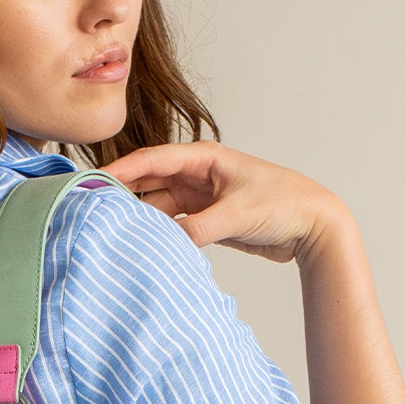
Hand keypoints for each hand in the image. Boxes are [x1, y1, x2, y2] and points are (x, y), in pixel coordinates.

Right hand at [102, 140, 350, 263]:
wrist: (312, 225)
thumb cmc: (282, 204)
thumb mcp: (237, 215)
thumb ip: (199, 228)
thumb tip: (165, 241)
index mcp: (204, 159)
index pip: (153, 160)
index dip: (122, 170)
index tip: (95, 181)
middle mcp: (198, 176)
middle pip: (150, 182)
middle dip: (123, 193)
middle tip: (92, 207)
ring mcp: (201, 199)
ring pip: (159, 206)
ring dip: (141, 217)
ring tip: (113, 230)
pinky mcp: (207, 221)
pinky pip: (174, 226)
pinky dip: (159, 234)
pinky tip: (142, 244)